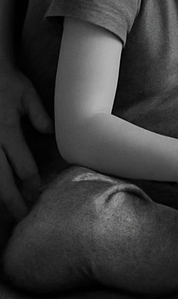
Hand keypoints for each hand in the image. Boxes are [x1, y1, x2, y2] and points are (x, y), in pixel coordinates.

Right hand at [0, 63, 50, 217]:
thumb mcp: (27, 95)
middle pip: (2, 179)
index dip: (32, 181)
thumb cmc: (8, 84)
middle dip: (12, 200)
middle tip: (23, 216)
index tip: (39, 192)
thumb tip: (50, 132)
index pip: (22, 164)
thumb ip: (40, 114)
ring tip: (8, 215)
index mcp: (7, 131)